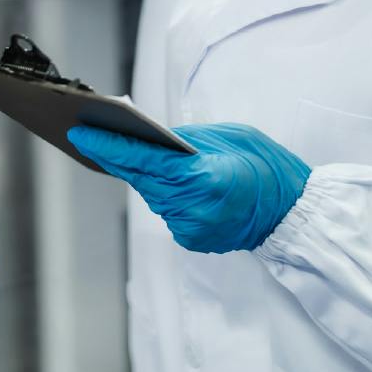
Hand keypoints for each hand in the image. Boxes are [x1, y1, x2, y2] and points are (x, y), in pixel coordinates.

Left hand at [68, 122, 310, 253]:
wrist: (293, 211)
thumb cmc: (265, 165)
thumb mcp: (226, 137)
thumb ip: (183, 139)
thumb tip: (142, 133)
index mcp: (203, 178)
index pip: (142, 159)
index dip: (107, 146)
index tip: (79, 133)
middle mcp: (192, 208)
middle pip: (140, 178)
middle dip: (116, 155)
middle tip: (90, 133)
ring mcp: (191, 228)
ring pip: (151, 195)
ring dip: (143, 175)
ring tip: (128, 151)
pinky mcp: (192, 239)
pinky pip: (166, 209)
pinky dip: (164, 193)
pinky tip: (166, 179)